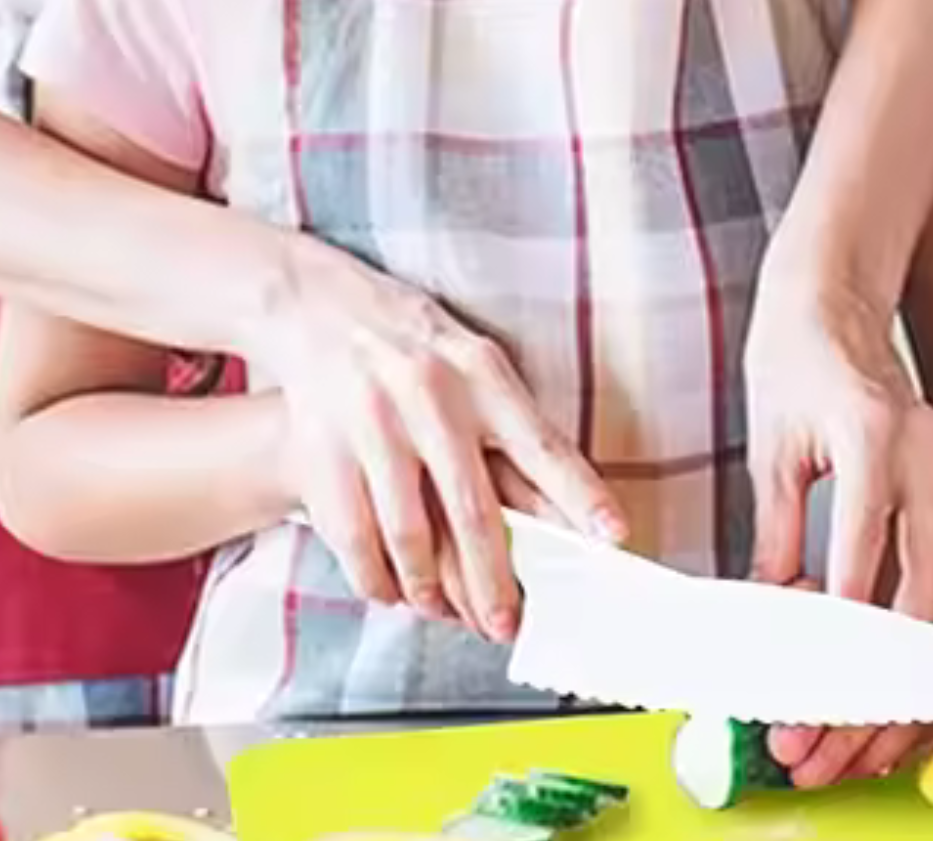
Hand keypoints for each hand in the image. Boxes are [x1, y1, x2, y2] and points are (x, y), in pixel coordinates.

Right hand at [263, 239, 625, 643]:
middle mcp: (428, 395)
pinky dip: (375, 576)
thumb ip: (514, 429)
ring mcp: (373, 423)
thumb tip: (562, 511)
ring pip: (409, 533)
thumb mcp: (474, 365)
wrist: (320, 309)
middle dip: (493, 579)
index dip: (578, 494)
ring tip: (442, 609)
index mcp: (479, 374)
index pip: (539, 443)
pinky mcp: (324, 448)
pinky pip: (354, 536)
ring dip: (429, 588)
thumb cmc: (417, 346)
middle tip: (506, 623)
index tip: (612, 537)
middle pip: (471, 507)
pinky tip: (391, 589)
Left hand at [743, 274, 932, 787]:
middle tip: (837, 733)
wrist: (836, 291)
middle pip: (926, 598)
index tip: (810, 692)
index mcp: (881, 441)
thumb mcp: (773, 443)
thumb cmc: (795, 350)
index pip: (866, 567)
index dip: (838, 641)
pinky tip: (923, 676)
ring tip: (872, 726)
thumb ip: (777, 532)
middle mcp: (930, 461)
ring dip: (919, 669)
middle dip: (885, 678)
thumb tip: (770, 611)